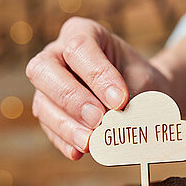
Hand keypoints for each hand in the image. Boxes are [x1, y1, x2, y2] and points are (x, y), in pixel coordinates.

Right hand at [26, 17, 171, 159]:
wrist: (142, 96)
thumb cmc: (140, 82)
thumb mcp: (143, 82)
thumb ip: (129, 97)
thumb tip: (116, 123)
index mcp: (81, 33)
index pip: (79, 48)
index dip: (97, 75)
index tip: (119, 100)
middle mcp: (56, 55)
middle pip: (44, 70)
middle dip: (72, 98)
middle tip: (98, 119)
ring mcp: (48, 86)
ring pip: (42, 103)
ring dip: (66, 125)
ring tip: (89, 142)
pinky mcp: (49, 113)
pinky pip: (48, 128)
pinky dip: (64, 141)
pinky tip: (78, 152)